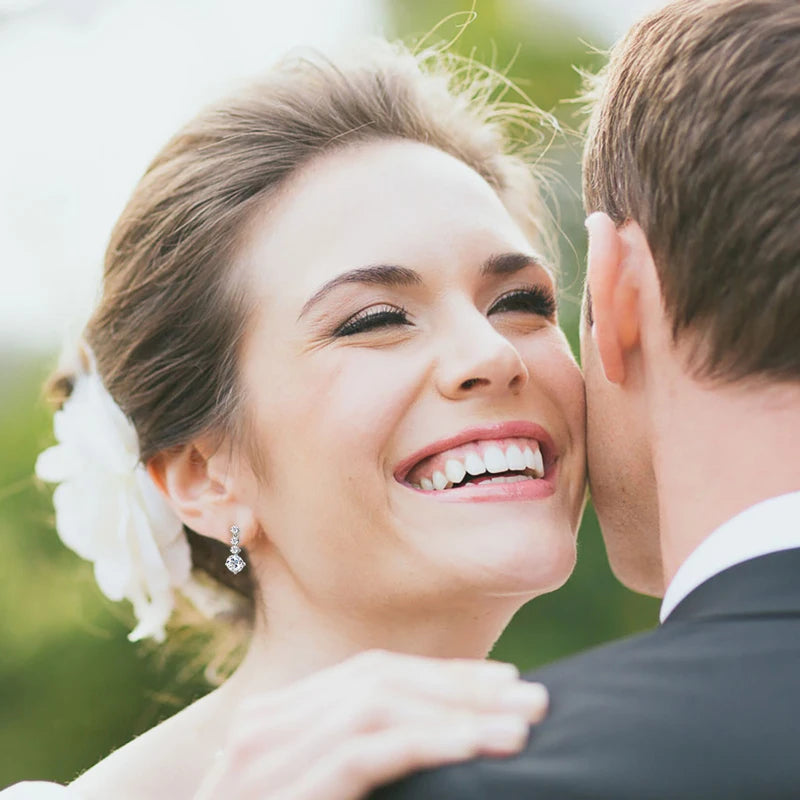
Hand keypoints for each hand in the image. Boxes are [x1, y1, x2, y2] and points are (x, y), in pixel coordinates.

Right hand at [193, 649, 547, 799]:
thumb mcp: (311, 792)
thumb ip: (351, 760)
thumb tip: (433, 739)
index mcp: (278, 720)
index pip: (369, 674)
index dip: (440, 675)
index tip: (500, 682)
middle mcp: (267, 723)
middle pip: (379, 679)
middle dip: (459, 686)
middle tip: (530, 698)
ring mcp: (264, 752)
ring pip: (378, 703)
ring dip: (457, 710)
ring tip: (519, 725)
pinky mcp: (280, 787)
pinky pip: (367, 749)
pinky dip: (429, 741)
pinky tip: (477, 744)